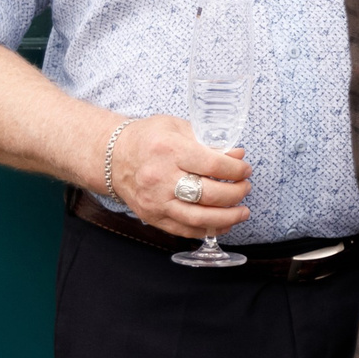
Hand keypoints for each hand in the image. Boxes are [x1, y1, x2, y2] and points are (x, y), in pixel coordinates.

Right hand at [109, 114, 251, 238]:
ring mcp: (155, 201)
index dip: (236, 170)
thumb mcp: (179, 128)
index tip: (246, 170)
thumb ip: (210, 142)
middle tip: (246, 188)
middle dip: (236, 193)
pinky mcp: (151, 217)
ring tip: (243, 212)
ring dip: (228, 218)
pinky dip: (208, 230)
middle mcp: (160, 178)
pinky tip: (223, 224)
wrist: (112, 157)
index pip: (213, 165)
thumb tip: (238, 155)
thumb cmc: (149, 138)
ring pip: (199, 218)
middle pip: (209, 194)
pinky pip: (184, 230)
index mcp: (170, 150)